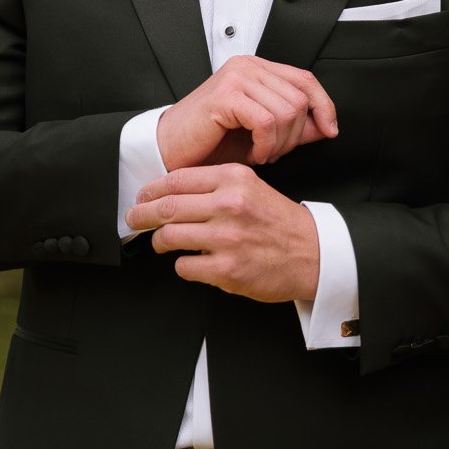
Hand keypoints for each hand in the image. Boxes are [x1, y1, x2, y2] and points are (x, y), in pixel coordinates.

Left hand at [124, 165, 319, 304]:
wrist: (314, 254)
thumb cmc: (281, 223)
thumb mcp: (252, 188)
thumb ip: (216, 186)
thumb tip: (171, 192)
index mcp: (234, 179)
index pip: (177, 179)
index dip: (151, 190)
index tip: (142, 197)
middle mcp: (229, 205)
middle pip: (166, 207)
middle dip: (142, 214)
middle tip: (134, 218)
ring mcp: (227, 238)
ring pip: (169, 237)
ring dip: (159, 242)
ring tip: (162, 243)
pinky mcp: (227, 269)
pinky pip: (185, 266)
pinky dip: (183, 265)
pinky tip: (193, 262)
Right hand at [155, 54, 337, 171]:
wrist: (171, 150)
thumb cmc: (210, 142)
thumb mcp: (262, 134)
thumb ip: (294, 127)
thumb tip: (326, 125)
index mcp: (256, 69)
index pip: (305, 79)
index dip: (324, 105)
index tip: (330, 130)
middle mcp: (247, 66)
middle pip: (300, 98)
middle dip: (296, 135)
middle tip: (275, 152)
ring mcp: (235, 78)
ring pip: (286, 111)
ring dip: (280, 143)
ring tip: (263, 154)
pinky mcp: (225, 95)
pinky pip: (266, 121)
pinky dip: (265, 144)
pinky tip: (254, 154)